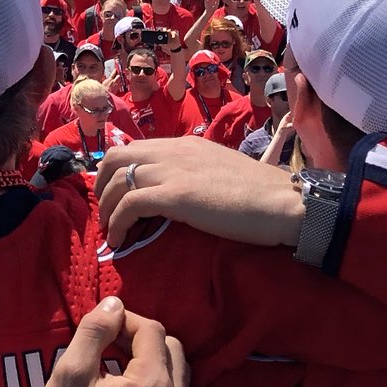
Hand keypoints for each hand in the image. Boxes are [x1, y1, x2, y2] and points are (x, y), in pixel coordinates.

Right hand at [36, 298, 189, 386]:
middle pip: (172, 349)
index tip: (101, 325)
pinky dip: (157, 383)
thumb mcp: (70, 371)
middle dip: (144, 338)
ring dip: (154, 359)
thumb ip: (95, 331)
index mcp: (153, 384)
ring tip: (118, 364)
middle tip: (110, 343)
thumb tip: (115, 304)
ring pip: (178, 373)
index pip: (152, 331)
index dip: (126, 320)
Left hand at [95, 137, 301, 248]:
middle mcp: (174, 151)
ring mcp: (174, 170)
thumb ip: (193, 173)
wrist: (284, 202)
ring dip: (108, 209)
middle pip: (115, 158)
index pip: (133, 148)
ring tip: (111, 233)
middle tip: (107, 212)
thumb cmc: (260, 195)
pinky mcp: (177, 195)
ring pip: (118, 181)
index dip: (116, 172)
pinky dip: (118, 224)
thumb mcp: (218, 172)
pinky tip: (120, 241)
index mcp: (185, 145)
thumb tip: (174, 191)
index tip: (114, 196)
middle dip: (102, 186)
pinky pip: (130, 205)